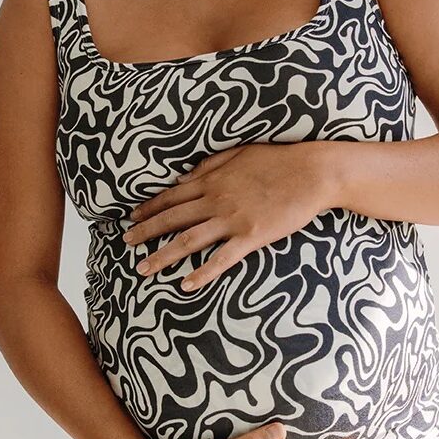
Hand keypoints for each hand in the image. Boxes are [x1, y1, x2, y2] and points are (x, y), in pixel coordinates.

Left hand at [124, 143, 327, 289]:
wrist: (312, 172)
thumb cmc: (279, 159)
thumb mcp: (240, 153)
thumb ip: (210, 165)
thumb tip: (183, 179)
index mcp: (213, 180)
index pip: (172, 196)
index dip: (150, 208)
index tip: (132, 217)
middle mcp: (216, 200)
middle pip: (172, 219)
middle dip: (146, 232)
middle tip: (126, 244)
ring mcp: (232, 220)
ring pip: (189, 240)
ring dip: (163, 255)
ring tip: (143, 269)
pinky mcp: (251, 237)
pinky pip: (221, 259)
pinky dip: (202, 273)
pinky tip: (186, 285)